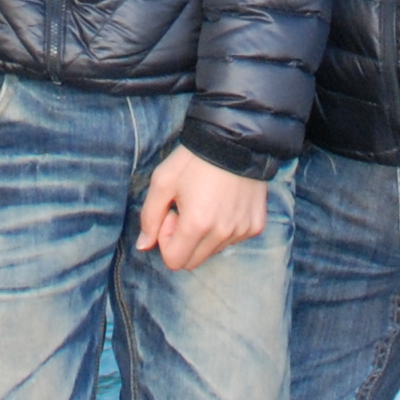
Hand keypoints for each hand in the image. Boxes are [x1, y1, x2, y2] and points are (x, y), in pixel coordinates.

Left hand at [136, 146, 268, 271]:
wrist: (234, 139)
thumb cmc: (193, 158)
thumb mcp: (162, 181)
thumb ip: (149, 217)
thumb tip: (143, 246)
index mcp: (197, 224)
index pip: (174, 261)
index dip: (166, 240)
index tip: (171, 213)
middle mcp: (223, 233)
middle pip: (193, 261)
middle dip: (183, 241)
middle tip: (185, 209)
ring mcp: (242, 230)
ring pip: (213, 250)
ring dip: (204, 235)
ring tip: (205, 202)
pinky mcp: (256, 225)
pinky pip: (233, 239)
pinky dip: (224, 228)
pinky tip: (223, 202)